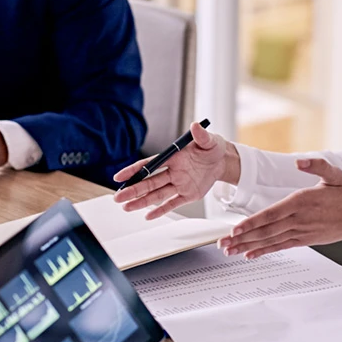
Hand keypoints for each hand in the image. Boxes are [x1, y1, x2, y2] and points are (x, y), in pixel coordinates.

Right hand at [113, 121, 238, 218]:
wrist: (223, 161)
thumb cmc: (212, 148)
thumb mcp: (209, 140)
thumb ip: (201, 135)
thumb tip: (196, 126)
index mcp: (173, 158)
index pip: (149, 164)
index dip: (134, 170)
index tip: (119, 177)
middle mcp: (172, 172)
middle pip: (149, 182)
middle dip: (133, 190)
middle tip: (118, 197)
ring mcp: (179, 184)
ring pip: (157, 194)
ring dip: (142, 201)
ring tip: (127, 208)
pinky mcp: (188, 194)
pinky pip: (173, 203)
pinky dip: (161, 210)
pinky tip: (148, 216)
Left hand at [218, 158, 341, 259]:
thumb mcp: (335, 175)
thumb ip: (317, 166)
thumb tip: (300, 161)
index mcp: (302, 202)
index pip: (272, 214)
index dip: (253, 223)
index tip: (236, 229)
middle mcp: (298, 219)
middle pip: (265, 231)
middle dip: (242, 238)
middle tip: (223, 244)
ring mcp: (301, 232)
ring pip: (270, 241)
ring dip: (248, 246)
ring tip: (230, 250)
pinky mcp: (304, 240)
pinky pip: (280, 246)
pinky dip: (264, 251)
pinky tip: (251, 254)